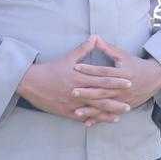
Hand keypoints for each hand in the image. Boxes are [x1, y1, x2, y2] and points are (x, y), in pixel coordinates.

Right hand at [18, 38, 132, 123]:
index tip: (129, 82)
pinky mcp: (65, 111)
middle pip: (100, 96)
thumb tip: (95, 37)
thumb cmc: (50, 69)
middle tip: (130, 103)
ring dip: (107, 112)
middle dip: (116, 100)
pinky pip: (81, 117)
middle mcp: (77, 91)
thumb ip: (84, 49)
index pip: (102, 79)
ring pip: (92, 109)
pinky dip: (92, 119)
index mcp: (80, 77)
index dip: (116, 81)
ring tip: (120, 115)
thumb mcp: (68, 58)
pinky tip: (102, 121)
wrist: (30, 82)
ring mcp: (72, 102)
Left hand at [69, 36, 160, 124]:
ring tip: (77, 111)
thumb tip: (94, 37)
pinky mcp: (124, 106)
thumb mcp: (123, 55)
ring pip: (105, 105)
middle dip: (87, 92)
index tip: (75, 67)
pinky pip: (109, 114)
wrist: (154, 78)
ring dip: (91, 109)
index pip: (104, 71)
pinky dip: (99, 119)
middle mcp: (123, 87)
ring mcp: (124, 99)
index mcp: (122, 73)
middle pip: (103, 90)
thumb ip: (107, 48)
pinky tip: (87, 123)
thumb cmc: (135, 65)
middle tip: (72, 91)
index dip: (90, 68)